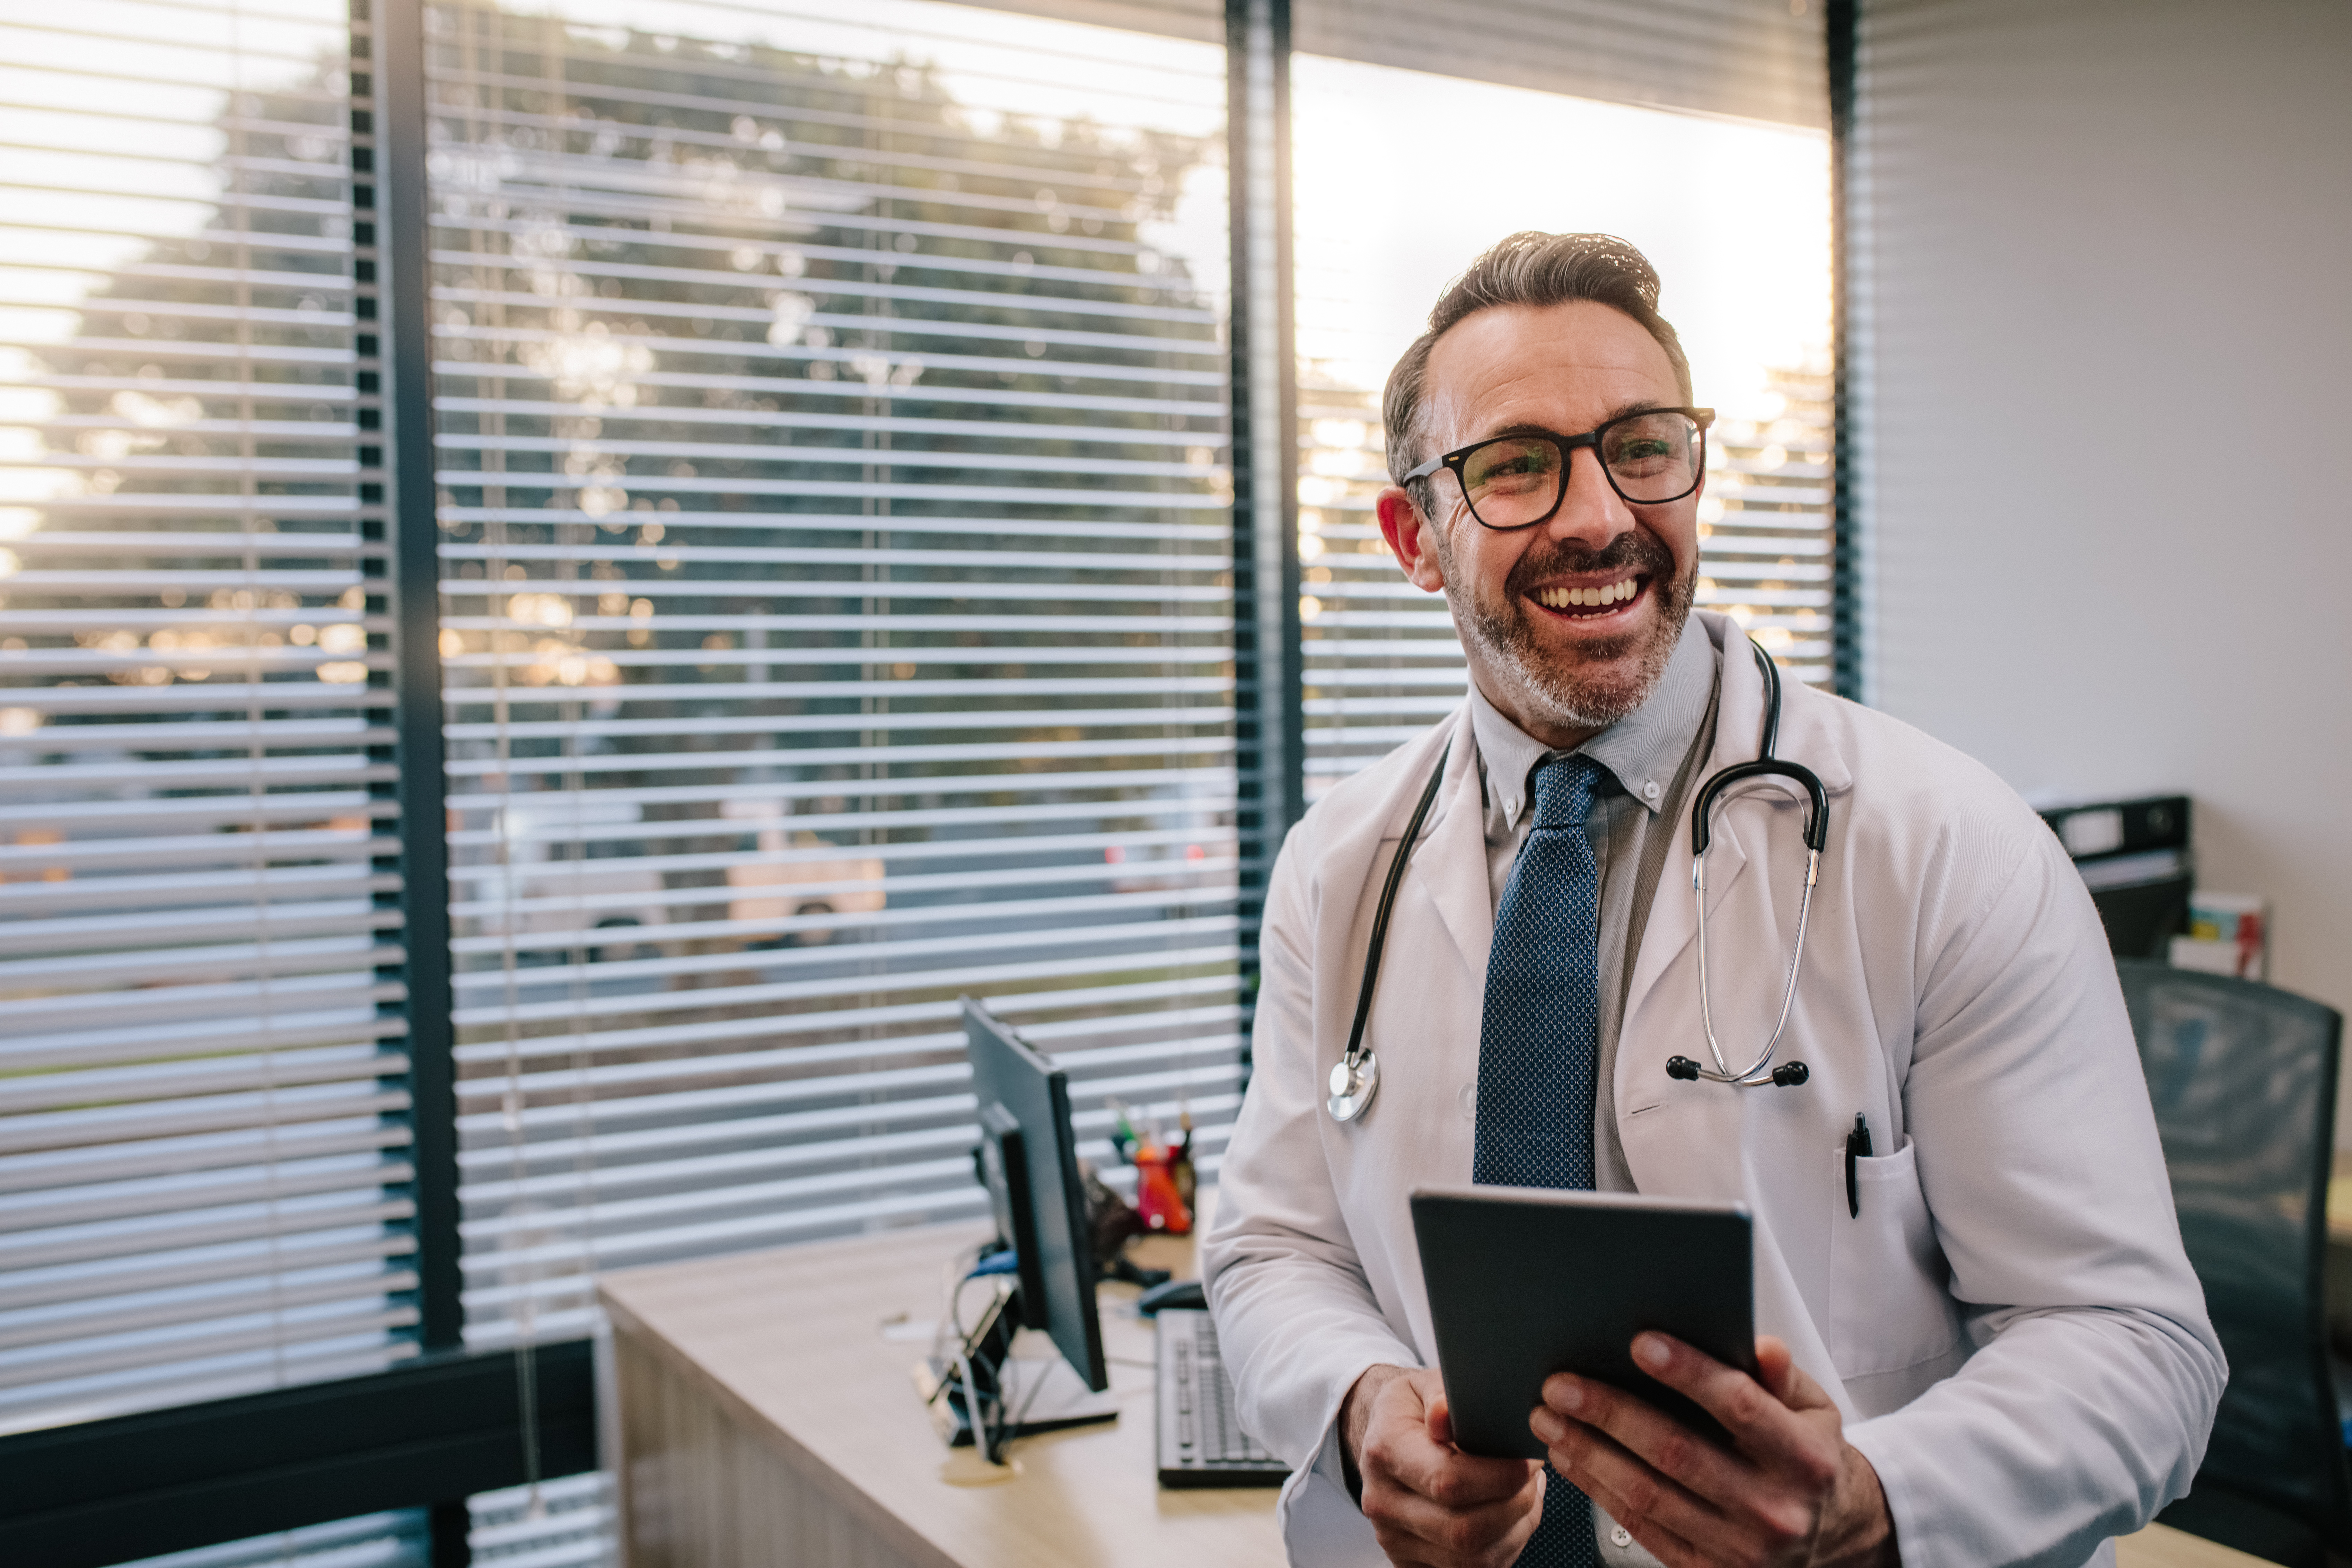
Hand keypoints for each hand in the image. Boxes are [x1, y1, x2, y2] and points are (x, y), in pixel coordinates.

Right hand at [1342, 1364, 1545, 1567]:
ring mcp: (1395, 1538)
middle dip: (1516, 1505)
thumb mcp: (1426, 1384)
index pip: (1448, 1482)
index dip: (1501, 1477)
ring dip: (1516, 1528)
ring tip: (1526, 1491)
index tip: (1529, 1459)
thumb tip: (1445, 1413)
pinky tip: (1509, 1513)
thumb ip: (1442, 1394)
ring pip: (1474, 1558)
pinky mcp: (1411, 1561)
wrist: (1386, 1437)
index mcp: (1384, 1451)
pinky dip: (1505, 1545)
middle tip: (1533, 1475)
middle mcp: (1383, 1502)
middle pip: (1464, 1530)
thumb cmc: (1416, 1408)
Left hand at [1529, 1335, 1896, 1567]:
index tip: (1640, 1343)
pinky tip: (1569, 1457)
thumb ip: (1782, 1378)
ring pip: (1649, 1494)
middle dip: (1612, 1413)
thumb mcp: (1813, 1412)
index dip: (1689, 1374)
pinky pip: (1641, 1527)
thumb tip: (1762, 1347)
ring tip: (1549, 1416)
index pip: (1740, 1406)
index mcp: (1803, 1458)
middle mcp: (1772, 1507)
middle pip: (1679, 1452)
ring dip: (1589, 1452)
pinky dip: (1597, 1489)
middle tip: (1562, 1383)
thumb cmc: (1806, 1458)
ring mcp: (1739, 1547)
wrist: (1830, 1536)